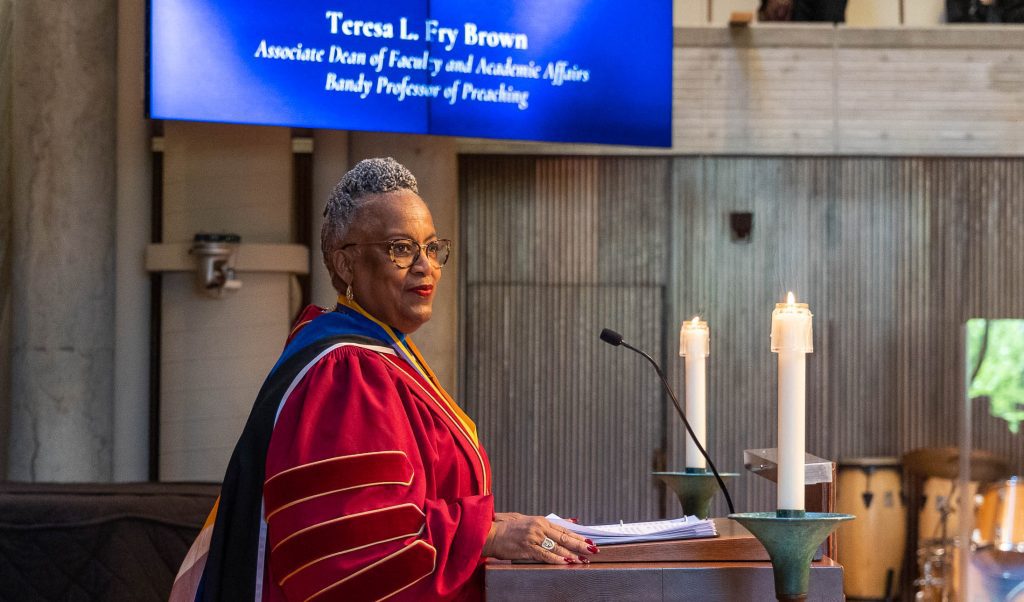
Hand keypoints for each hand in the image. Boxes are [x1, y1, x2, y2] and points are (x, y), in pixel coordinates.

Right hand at [482, 514, 597, 563]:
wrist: (489, 533)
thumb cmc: (506, 527)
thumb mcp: (526, 520)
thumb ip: (547, 523)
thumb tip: (569, 521)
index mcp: (540, 520)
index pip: (564, 529)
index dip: (577, 535)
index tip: (589, 540)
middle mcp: (539, 527)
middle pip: (564, 537)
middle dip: (580, 545)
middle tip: (593, 550)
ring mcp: (533, 538)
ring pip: (557, 547)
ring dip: (572, 555)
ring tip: (583, 559)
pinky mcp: (527, 548)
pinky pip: (545, 555)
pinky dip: (557, 559)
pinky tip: (566, 562)